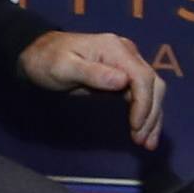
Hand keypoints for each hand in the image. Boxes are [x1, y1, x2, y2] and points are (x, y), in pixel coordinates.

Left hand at [19, 31, 164, 148]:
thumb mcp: (64, 68)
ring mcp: (127, 64)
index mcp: (115, 49)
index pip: (142, 77)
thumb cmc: (48, 61)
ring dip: (153, 117)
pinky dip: (146, 113)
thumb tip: (123, 82)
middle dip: (152, 114)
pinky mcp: (124, 76)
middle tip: (142, 141)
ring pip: (152, 91)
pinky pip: (142, 95)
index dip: (144, 104)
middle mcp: (127, 54)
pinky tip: (143, 131)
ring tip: (147, 143)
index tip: (136, 127)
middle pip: (153, 85)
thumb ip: (93, 74)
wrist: (39, 54)